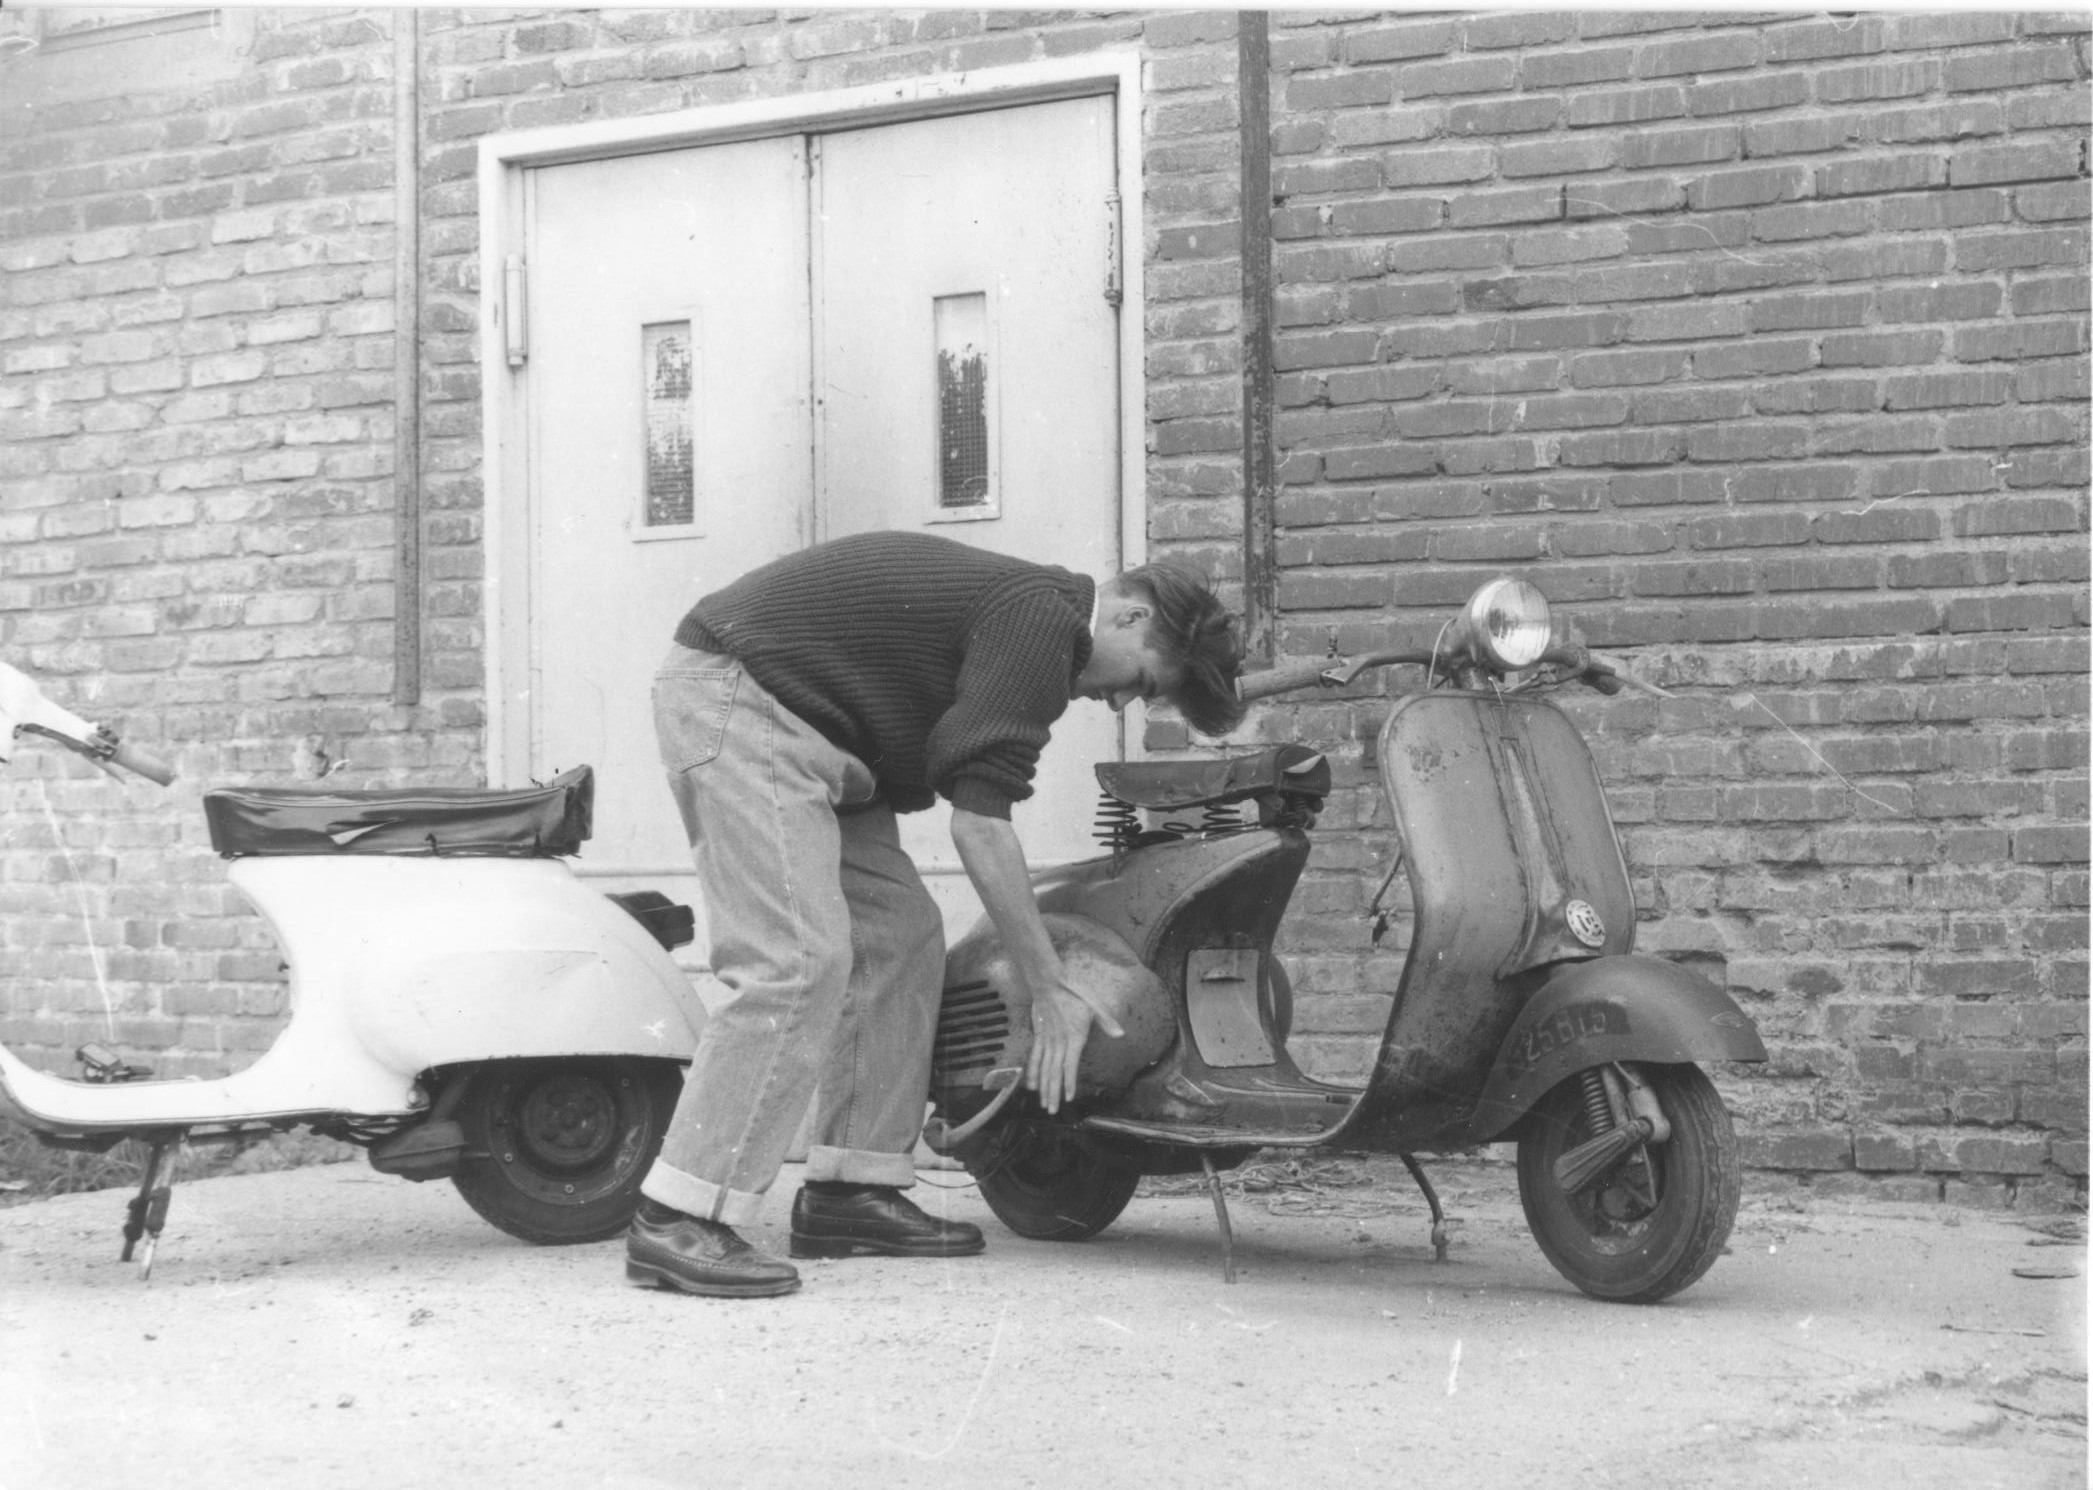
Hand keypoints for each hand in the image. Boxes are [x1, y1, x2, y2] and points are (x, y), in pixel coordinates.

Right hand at [1024, 980, 1104, 1115]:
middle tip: (1052, 1110)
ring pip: (1043, 1068)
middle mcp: (1058, 1042)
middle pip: (1054, 1072)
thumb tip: (1120, 1034)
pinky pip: (1034, 1058)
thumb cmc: (1073, 991)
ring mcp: (1046, 1040)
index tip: (1067, 1098)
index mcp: (1073, 1037)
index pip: (1069, 1065)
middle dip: (1053, 1092)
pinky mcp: (1039, 1036)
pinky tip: (1030, 1084)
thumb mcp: (1094, 1005)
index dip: (1068, 1082)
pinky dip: (1032, 1072)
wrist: (1048, 981)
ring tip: (1043, 1103)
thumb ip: (1106, 1022)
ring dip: (1043, 1087)